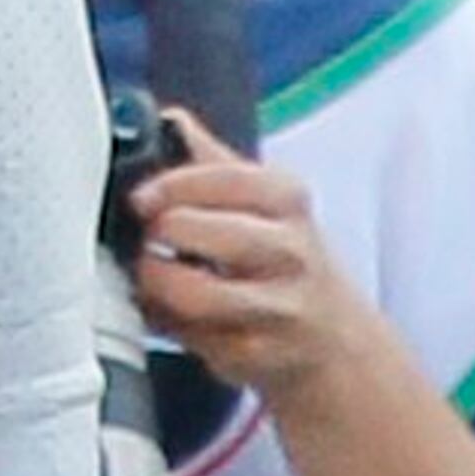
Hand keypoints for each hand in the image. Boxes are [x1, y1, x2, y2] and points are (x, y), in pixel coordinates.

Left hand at [119, 120, 372, 420]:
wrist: (332, 337)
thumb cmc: (284, 258)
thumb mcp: (262, 200)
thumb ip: (211, 161)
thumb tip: (167, 119)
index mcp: (288, 199)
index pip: (224, 178)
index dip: (171, 186)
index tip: (142, 197)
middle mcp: (290, 251)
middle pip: (203, 232)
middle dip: (160, 233)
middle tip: (147, 237)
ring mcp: (277, 307)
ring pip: (195, 293)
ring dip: (157, 283)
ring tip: (150, 276)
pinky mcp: (257, 355)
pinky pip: (193, 337)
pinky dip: (169, 325)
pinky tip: (171, 314)